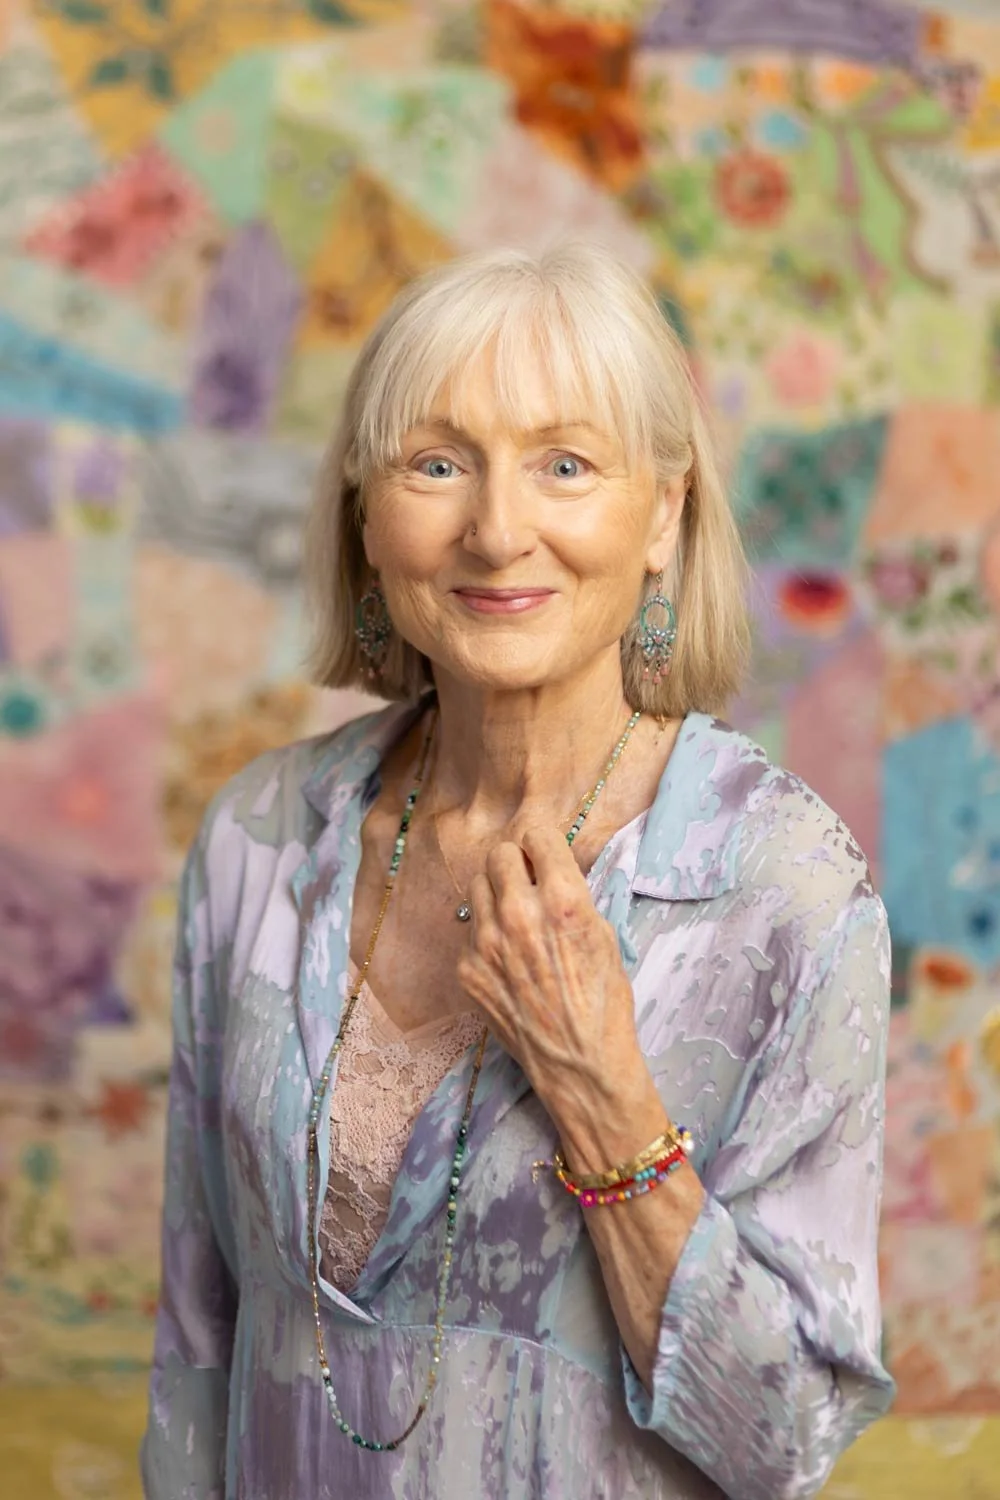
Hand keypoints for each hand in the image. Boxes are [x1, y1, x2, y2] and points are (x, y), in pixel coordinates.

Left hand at [456, 825, 642, 1117]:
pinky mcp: (468, 969)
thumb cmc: (603, 1001)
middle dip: (516, 862)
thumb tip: (549, 869)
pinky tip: (507, 955)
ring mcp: (487, 943)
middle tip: (527, 880)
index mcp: (562, 901)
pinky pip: (470, 930)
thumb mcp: (604, 935)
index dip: (544, 844)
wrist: (578, 1062)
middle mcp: (519, 915)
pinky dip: (487, 933)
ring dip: (496, 892)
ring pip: (478, 887)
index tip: (546, 855)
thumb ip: (572, 896)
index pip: (537, 836)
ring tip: (515, 915)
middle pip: (499, 854)